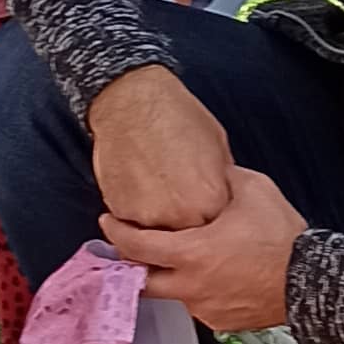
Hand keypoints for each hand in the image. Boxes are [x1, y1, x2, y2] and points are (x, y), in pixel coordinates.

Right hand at [87, 67, 233, 231]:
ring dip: (157, 223)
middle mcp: (181, 217)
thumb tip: (221, 200)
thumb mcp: (217, 148)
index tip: (204, 215)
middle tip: (177, 202)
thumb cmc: (175, 116)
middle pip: (185, 240)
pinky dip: (135, 212)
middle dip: (183, 227)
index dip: (209, 224)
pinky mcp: (122, 211)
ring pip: (156, 235)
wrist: (132, 102)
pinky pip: (132, 223)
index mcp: (211, 202)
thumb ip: (219, 184)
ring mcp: (149, 217)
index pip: (215, 232)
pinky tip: (139, 186)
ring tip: (157, 191)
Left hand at [103, 167, 304, 333]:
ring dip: (170, 278)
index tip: (109, 223)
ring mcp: (204, 309)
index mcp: (191, 254)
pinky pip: (199, 306)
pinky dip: (198, 292)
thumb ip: (222, 178)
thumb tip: (210, 168)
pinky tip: (213, 277)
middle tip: (130, 250)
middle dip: (131, 266)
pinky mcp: (221, 322)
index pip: (135, 247)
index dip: (116, 233)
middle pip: (141, 282)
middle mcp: (190, 287)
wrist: (312, 283)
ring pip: (173, 294)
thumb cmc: (283, 238)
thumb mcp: (252, 190)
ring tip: (183, 260)